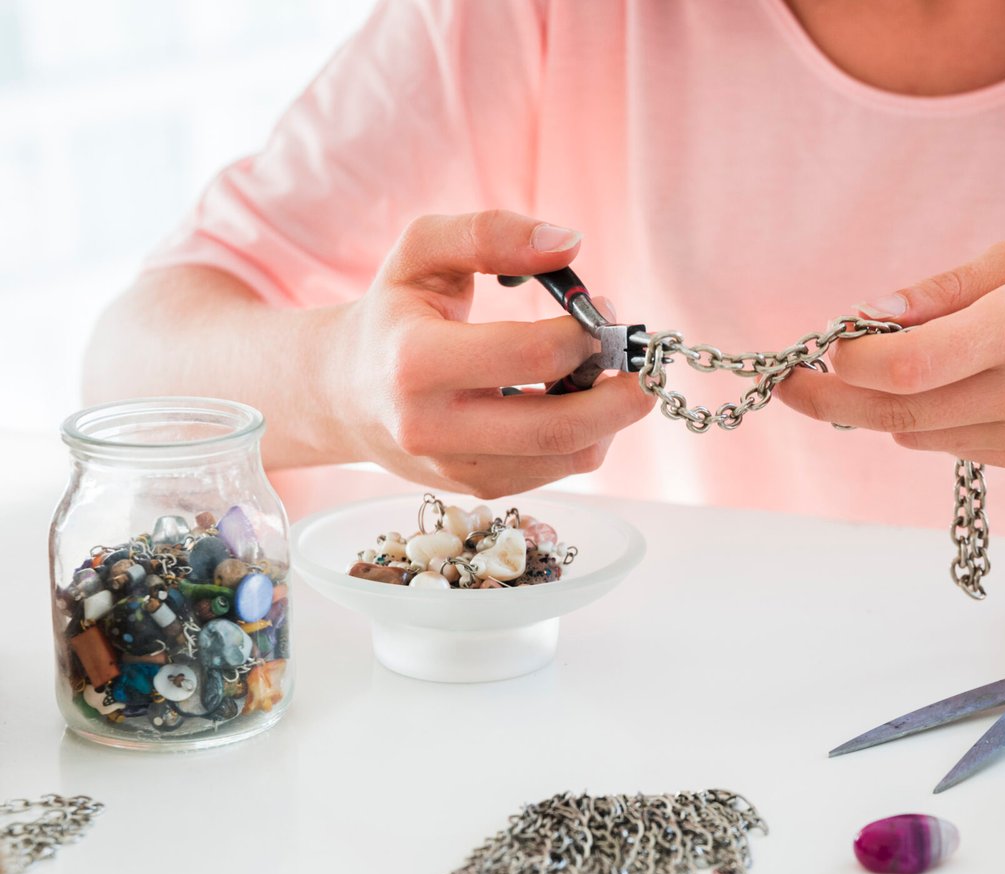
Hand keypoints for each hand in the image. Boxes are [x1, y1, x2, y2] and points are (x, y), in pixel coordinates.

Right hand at [329, 210, 652, 496]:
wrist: (344, 390)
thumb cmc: (394, 311)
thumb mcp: (422, 252)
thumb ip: (490, 233)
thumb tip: (570, 241)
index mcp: (415, 362)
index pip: (532, 354)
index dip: (587, 332)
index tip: (602, 310)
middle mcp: (431, 428)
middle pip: (560, 428)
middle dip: (622, 394)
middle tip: (640, 359)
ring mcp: (456, 469)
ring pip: (569, 457)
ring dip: (610, 416)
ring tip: (603, 372)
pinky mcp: (477, 488)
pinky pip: (558, 471)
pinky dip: (585, 435)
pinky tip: (573, 397)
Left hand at [778, 237, 1004, 469]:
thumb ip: (943, 290)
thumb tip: (868, 315)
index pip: (906, 365)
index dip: (847, 362)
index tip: (819, 345)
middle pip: (897, 413)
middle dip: (833, 398)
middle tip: (789, 383)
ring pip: (917, 435)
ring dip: (879, 408)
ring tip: (863, 371)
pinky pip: (952, 444)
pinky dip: (926, 419)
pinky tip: (935, 387)